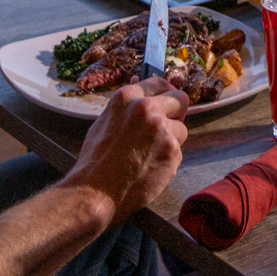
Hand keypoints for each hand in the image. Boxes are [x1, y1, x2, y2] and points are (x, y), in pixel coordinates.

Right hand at [63, 78, 189, 220]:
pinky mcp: (172, 150)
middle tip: (166, 128)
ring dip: (171, 141)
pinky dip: (168, 160)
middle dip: (176, 113)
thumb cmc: (95, 161)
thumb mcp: (105, 122)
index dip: (165, 94)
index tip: (167, 102)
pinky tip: (150, 168)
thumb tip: (138, 86)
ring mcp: (162, 128)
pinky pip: (179, 151)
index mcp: (127, 98)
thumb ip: (127, 107)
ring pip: (181, 129)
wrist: (95, 192)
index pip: (158, 83)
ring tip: (149, 155)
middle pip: (180, 99)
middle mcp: (147, 108)